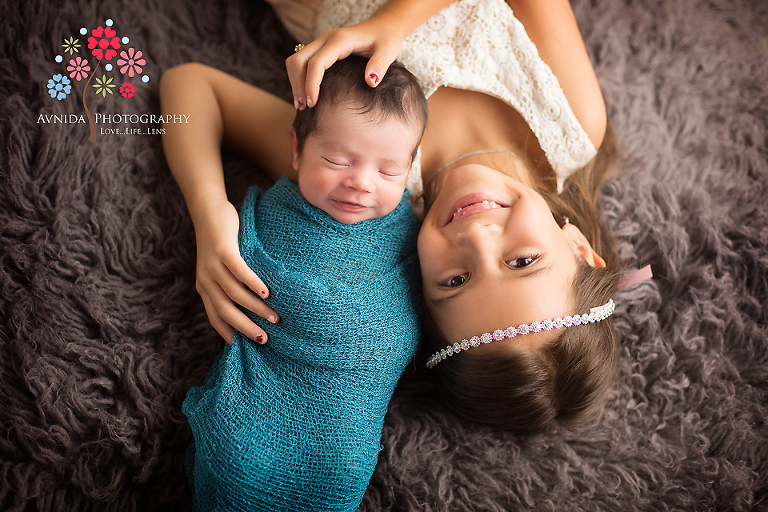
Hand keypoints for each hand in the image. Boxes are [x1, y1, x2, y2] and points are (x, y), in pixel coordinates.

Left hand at [193, 197, 278, 344]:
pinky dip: (252, 283)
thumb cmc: (220, 243)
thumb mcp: (218, 268)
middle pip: (226, 311)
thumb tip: (250, 305)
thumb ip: (228, 286)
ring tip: (274, 317)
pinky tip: (266, 292)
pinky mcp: (222, 251)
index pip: (215, 317)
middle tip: (265, 339)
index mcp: (204, 288)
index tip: (245, 347)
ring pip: (235, 294)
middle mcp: (206, 280)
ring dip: (256, 308)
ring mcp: (213, 266)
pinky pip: (238, 271)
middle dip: (246, 327)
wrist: (208, 212)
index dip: (229, 333)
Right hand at [286, 17, 404, 109]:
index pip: (316, 63)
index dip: (311, 84)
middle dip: (297, 84)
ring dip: (295, 82)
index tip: (313, 104)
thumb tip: (370, 82)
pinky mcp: (321, 48)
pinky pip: (302, 62)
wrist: (384, 26)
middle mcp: (326, 38)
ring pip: (296, 61)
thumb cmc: (386, 38)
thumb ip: (380, 65)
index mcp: (340, 40)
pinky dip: (299, 78)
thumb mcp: (389, 51)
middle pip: (298, 60)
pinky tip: (306, 94)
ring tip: (302, 105)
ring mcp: (321, 42)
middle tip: (304, 108)